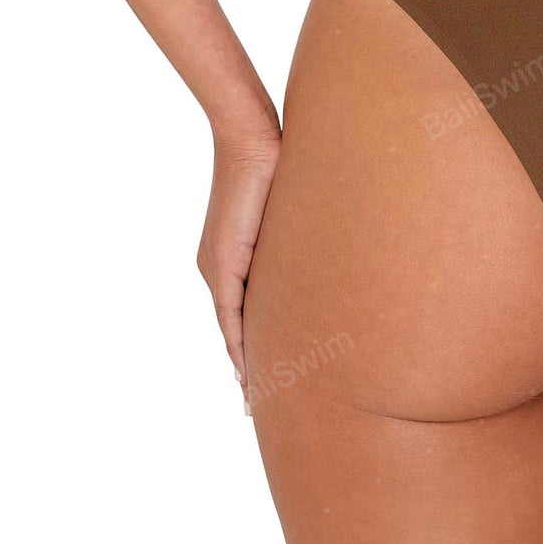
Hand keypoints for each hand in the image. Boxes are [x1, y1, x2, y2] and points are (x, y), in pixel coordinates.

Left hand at [195, 125, 280, 401]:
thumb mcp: (286, 213)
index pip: (239, 313)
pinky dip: (239, 345)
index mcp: (232, 257)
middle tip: (254, 404)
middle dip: (245, 366)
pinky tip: (247, 368)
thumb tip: (324, 253)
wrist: (249, 138)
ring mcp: (218, 267)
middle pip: (232, 330)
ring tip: (254, 397)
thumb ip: (294, 241)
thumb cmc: (275, 164)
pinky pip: (231, 316)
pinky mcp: (225, 264)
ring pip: (230, 329)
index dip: (247, 348)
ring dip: (242, 363)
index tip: (257, 379)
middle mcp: (218, 267)